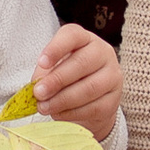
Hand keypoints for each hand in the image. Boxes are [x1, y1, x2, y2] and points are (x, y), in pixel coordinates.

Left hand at [31, 24, 123, 142]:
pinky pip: (93, 108)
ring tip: (44, 107)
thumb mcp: (54, 68)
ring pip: (89, 88)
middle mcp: (102, 52)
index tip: (41, 62)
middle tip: (38, 93)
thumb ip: (45, 74)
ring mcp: (112, 75)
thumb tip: (36, 87)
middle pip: (81, 63)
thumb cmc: (68, 77)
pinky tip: (58, 114)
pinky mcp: (114, 99)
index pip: (73, 35)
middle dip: (57, 80)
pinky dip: (72, 113)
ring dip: (63, 100)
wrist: (91, 99)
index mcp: (84, 39)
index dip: (56, 48)